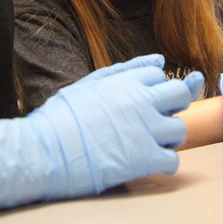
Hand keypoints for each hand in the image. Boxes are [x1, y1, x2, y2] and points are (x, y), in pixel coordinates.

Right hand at [0, 54, 204, 211]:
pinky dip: (165, 163)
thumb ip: (126, 70)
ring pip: (180, 129)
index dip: (151, 89)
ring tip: (147, 143)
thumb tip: (160, 60)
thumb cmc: (59, 119)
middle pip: (181, 95)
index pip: (159, 76)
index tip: (138, 103)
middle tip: (155, 120)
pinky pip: (173, 160)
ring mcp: (146, 130)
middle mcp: (141, 101)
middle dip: (173, 106)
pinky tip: (148, 163)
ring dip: (168, 138)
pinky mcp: (145, 159)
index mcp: (126, 82)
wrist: (41, 152)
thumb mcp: (89, 84)